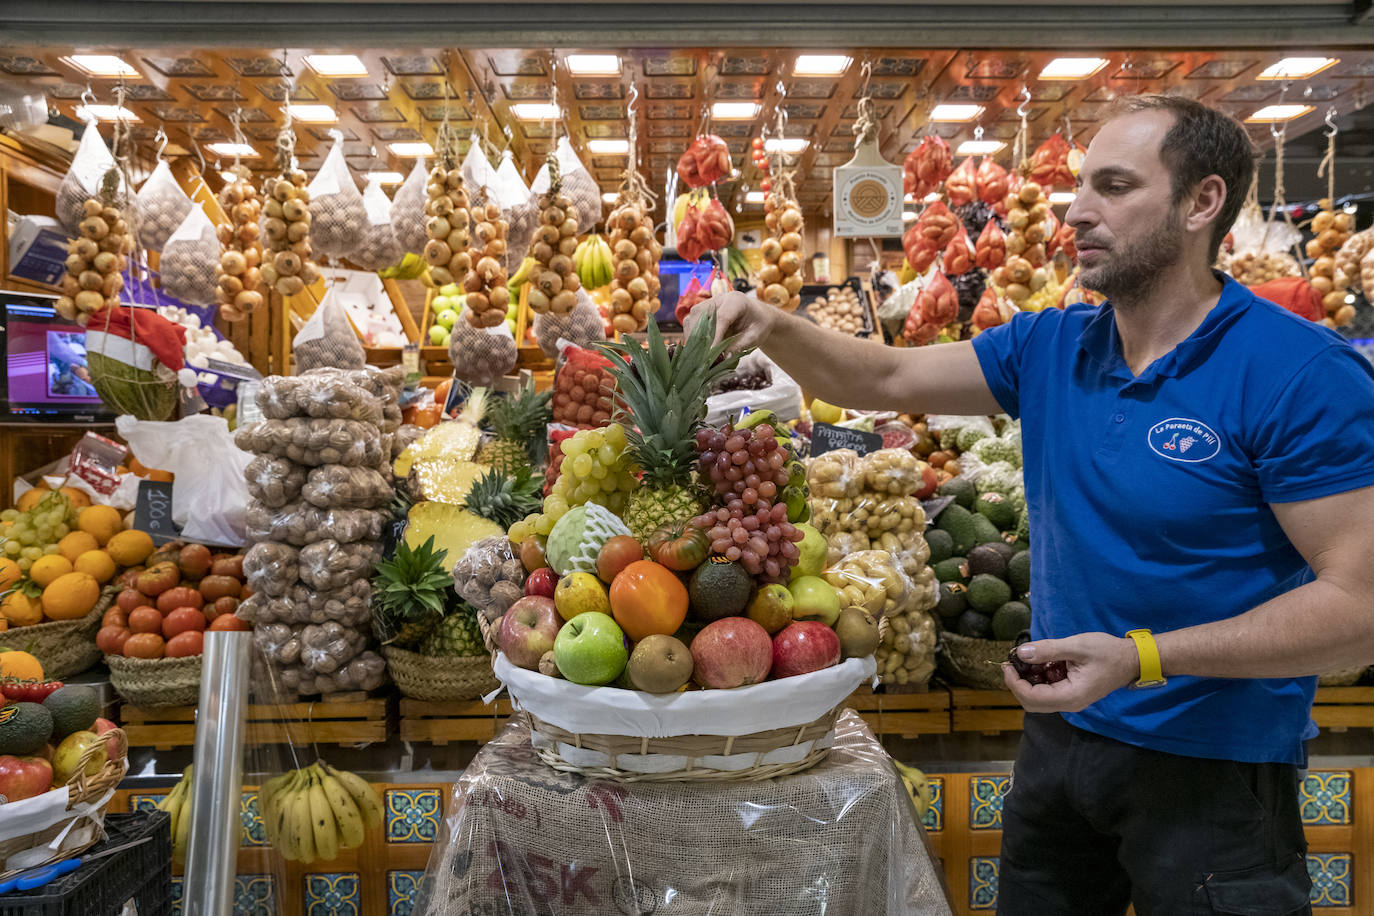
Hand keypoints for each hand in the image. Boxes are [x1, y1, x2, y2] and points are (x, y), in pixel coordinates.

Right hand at [683, 290, 775, 349]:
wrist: (757, 316)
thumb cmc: (758, 325)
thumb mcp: (755, 337)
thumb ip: (740, 345)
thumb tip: (723, 357)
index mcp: (736, 301)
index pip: (721, 317)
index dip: (714, 336)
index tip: (709, 353)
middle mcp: (720, 299)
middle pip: (701, 315)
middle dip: (697, 336)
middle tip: (698, 357)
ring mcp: (709, 303)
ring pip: (692, 317)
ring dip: (691, 336)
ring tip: (694, 354)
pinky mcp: (702, 311)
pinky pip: (691, 321)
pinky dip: (690, 335)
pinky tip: (694, 348)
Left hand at [1001, 632, 1139, 712]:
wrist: (1131, 659)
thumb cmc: (1109, 652)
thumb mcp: (1078, 646)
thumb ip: (1048, 650)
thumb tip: (1021, 653)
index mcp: (1071, 696)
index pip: (1032, 698)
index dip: (1014, 683)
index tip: (1007, 664)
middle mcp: (1069, 703)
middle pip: (1032, 702)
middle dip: (1017, 683)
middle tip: (1011, 662)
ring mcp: (1070, 700)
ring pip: (1038, 698)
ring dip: (1027, 680)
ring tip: (1024, 659)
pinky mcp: (1071, 693)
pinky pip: (1048, 691)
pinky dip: (1038, 678)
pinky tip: (1039, 662)